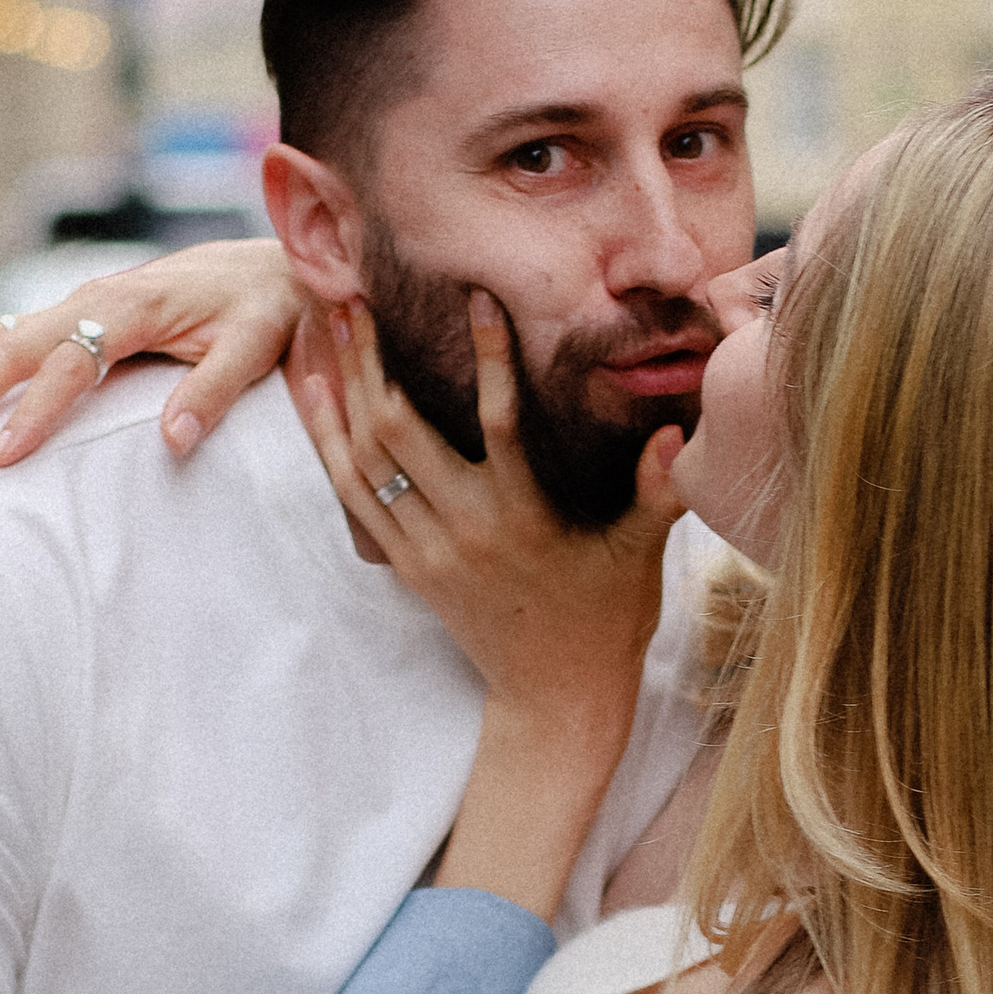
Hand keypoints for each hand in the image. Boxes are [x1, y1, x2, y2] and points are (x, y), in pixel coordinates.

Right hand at [0, 239, 304, 462]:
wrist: (273, 265)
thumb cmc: (268, 308)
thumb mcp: (260, 345)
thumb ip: (218, 389)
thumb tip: (176, 440)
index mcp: (132, 304)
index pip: (69, 362)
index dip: (32, 412)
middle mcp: (91, 297)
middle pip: (8, 346)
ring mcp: (74, 304)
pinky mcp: (70, 316)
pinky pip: (0, 338)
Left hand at [303, 292, 680, 715]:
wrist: (555, 696)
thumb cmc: (606, 618)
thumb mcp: (641, 554)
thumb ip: (659, 491)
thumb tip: (677, 431)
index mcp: (525, 518)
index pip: (500, 423)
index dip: (488, 359)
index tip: (477, 299)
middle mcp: (466, 530)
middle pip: (400, 431)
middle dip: (373, 360)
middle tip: (357, 297)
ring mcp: (427, 549)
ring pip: (363, 459)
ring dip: (343, 390)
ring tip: (328, 326)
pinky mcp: (405, 565)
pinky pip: (352, 493)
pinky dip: (327, 441)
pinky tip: (316, 394)